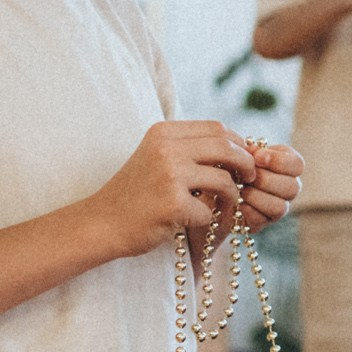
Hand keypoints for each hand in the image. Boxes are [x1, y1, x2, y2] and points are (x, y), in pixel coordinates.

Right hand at [85, 121, 259, 258]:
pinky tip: (192, 221)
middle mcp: (167, 149)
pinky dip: (206, 219)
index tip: (244, 159)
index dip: (238, 143)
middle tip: (250, 179)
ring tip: (224, 205)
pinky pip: (209, 211)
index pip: (217, 128)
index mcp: (164, 132)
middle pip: (226, 148)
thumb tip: (236, 147)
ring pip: (224, 180)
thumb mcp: (156, 156)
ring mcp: (170, 176)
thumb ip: (188, 148)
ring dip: (231, 196)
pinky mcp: (173, 205)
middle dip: (246, 164)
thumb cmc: (135, 193)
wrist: (102, 223)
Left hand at [232, 140, 302, 233]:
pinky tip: (236, 201)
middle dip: (265, 180)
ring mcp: (279, 208)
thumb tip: (255, 152)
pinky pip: (260, 220)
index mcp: (289, 168)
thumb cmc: (237, 164)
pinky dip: (246, 209)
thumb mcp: (245, 152)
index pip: (297, 165)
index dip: (279, 161)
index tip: (258, 157)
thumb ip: (253, 150)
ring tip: (240, 188)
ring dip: (256, 196)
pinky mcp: (263, 223)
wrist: (220, 184)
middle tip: (247, 175)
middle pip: (292, 188)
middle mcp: (289, 189)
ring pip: (279, 207)